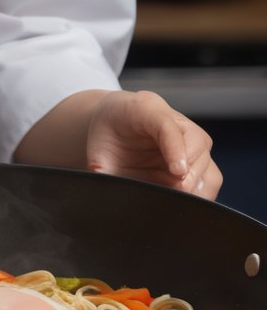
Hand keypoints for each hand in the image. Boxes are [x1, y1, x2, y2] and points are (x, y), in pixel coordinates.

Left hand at [86, 90, 221, 198]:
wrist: (117, 122)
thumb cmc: (108, 132)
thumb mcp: (98, 146)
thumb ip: (101, 168)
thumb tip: (105, 189)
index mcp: (146, 108)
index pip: (168, 125)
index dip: (175, 149)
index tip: (177, 173)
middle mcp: (175, 120)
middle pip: (197, 144)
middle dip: (188, 175)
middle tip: (172, 193)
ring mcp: (190, 139)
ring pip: (208, 164)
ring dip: (197, 187)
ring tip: (177, 200)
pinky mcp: (198, 158)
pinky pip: (210, 179)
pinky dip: (201, 194)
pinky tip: (183, 201)